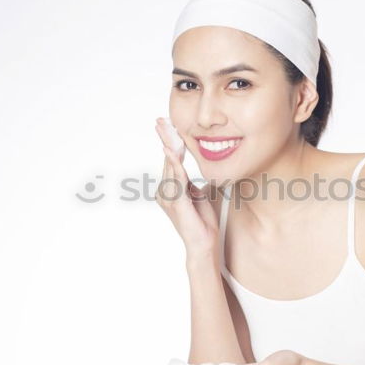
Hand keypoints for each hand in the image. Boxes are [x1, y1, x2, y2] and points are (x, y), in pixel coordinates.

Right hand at [155, 117, 218, 257]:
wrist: (203, 244)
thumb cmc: (202, 222)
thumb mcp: (199, 195)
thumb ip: (192, 182)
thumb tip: (197, 169)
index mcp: (171, 188)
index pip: (170, 160)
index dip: (168, 142)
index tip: (166, 124)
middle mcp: (165, 191)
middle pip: (166, 159)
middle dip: (164, 138)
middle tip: (160, 120)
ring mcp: (169, 197)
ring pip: (169, 166)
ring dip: (169, 146)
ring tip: (167, 128)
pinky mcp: (176, 203)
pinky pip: (175, 180)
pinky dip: (173, 164)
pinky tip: (171, 151)